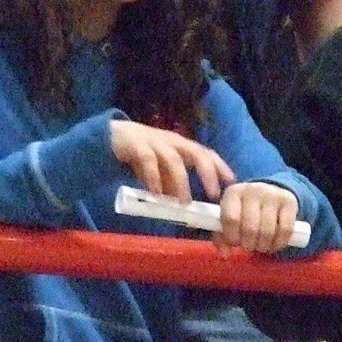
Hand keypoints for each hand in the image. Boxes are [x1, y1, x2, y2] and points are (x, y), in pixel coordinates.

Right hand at [109, 120, 232, 202]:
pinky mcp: (136, 144)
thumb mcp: (160, 169)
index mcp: (181, 146)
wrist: (110, 136)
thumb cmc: (140, 154)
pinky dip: (154, 177)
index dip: (220, 166)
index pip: (206, 153)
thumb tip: (185, 205)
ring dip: (181, 182)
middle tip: (212, 194)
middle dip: (207, 173)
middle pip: (196, 152)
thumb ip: (171, 183)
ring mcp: (154, 141)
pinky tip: (156, 193)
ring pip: (174, 159)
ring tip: (183, 202)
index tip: (231, 183)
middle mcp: (172, 141)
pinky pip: (148, 160)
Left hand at [214, 182, 300, 253]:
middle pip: (250, 227)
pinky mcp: (289, 201)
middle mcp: (252, 190)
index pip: (230, 218)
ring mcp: (272, 194)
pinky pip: (285, 230)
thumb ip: (222, 236)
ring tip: (260, 246)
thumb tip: (225, 254)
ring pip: (268, 231)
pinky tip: (273, 244)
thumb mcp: (230, 217)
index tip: (235, 242)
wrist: (269, 194)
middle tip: (249, 246)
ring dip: (263, 245)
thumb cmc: (244, 210)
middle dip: (249, 244)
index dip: (232, 236)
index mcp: (233, 193)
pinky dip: (279, 243)